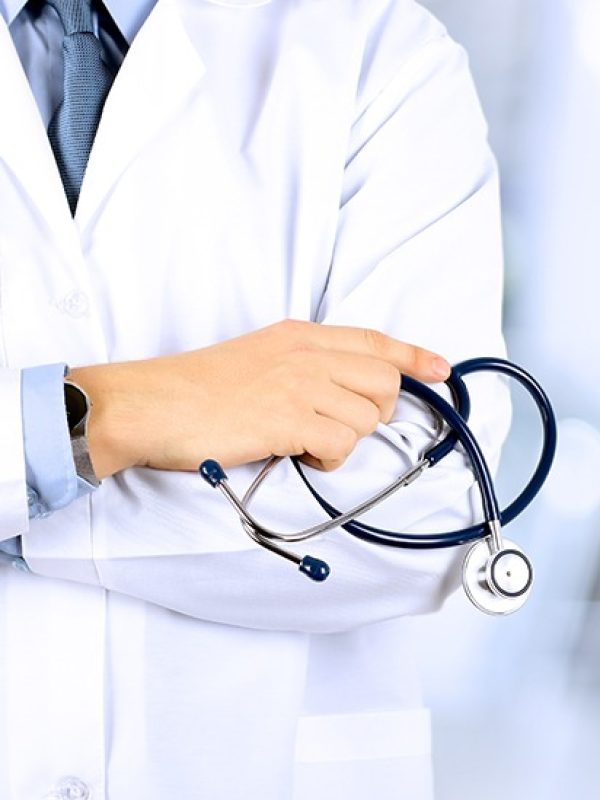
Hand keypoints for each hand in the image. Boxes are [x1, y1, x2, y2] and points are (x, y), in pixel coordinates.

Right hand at [68, 320, 449, 478]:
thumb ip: (302, 366)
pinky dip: (327, 460)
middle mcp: (308, 354)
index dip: (414, 356)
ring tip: (303, 441)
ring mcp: (301, 384)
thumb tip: (340, 395)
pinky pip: (342, 446)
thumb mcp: (256, 357)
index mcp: (299, 335)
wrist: (151, 403)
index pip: (374, 341)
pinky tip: (297, 454)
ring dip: (344, 440)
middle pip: (385, 384)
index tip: (442, 369)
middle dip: (374, 413)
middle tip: (336, 425)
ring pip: (367, 419)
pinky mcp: (290, 419)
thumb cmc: (196, 388)